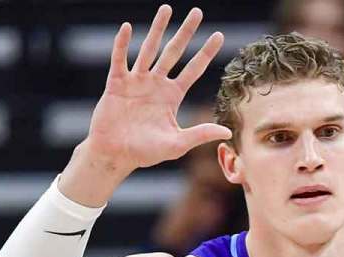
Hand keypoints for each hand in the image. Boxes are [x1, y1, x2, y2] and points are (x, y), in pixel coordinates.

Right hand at [62, 5, 231, 205]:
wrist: (115, 155)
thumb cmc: (145, 152)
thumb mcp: (177, 144)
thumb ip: (200, 134)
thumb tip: (228, 132)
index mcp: (172, 96)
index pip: (194, 69)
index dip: (206, 52)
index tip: (219, 35)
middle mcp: (156, 84)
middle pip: (174, 51)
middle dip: (186, 32)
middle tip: (197, 12)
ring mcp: (136, 81)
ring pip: (148, 49)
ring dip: (157, 29)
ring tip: (167, 9)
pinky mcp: (117, 83)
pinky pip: (120, 59)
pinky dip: (122, 44)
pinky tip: (127, 27)